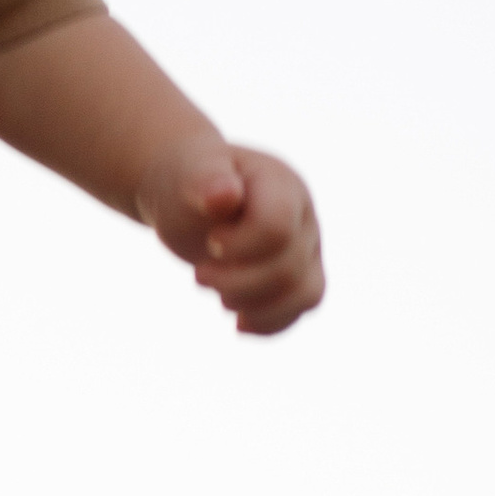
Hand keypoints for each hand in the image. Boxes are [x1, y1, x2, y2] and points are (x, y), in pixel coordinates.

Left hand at [136, 132, 324, 336]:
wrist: (189, 193)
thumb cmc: (189, 179)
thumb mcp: (189, 173)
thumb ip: (206, 179)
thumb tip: (225, 194)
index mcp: (281, 184)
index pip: (277, 228)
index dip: (241, 247)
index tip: (211, 242)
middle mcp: (303, 217)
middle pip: (288, 268)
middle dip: (236, 281)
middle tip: (199, 274)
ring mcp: (305, 247)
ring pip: (305, 294)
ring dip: (256, 306)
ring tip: (220, 296)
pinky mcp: (298, 274)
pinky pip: (300, 308)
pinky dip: (270, 322)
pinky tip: (239, 323)